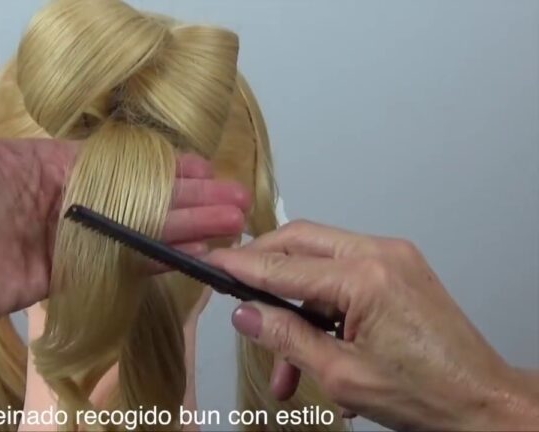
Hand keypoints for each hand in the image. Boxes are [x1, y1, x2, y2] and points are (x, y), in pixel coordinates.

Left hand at [0, 13, 250, 331]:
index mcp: (55, 166)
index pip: (124, 163)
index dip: (166, 165)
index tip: (203, 166)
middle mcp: (71, 202)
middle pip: (143, 197)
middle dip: (192, 198)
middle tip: (235, 199)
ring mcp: (74, 240)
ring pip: (142, 230)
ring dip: (188, 227)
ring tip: (230, 225)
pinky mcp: (72, 275)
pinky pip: (124, 265)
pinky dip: (159, 260)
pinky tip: (194, 254)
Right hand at [206, 220, 538, 430]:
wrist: (482, 403)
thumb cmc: (426, 394)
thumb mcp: (341, 374)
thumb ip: (286, 337)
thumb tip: (246, 315)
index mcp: (365, 277)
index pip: (283, 265)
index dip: (240, 266)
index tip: (210, 262)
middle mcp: (380, 254)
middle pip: (300, 242)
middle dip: (263, 267)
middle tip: (237, 290)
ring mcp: (393, 259)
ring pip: (319, 263)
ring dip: (294, 305)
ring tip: (284, 365)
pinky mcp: (398, 270)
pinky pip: (343, 275)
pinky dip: (322, 308)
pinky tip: (315, 351)